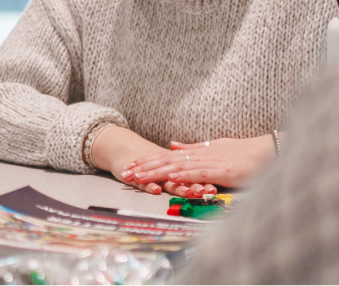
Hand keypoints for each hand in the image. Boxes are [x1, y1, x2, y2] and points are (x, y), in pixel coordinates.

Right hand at [89, 127, 216, 195]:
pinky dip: (149, 185)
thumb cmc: (145, 159)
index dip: (204, 179)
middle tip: (208, 191)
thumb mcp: (167, 163)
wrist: (119, 146)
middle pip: (182, 176)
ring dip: (176, 186)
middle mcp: (164, 168)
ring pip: (164, 179)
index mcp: (174, 165)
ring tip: (189, 192)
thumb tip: (202, 175)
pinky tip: (156, 189)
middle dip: (195, 184)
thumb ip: (183, 167)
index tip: (218, 185)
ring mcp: (150, 172)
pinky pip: (142, 181)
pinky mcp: (135, 176)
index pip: (192, 172)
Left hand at [123, 136, 275, 188]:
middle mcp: (200, 155)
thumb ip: (193, 147)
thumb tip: (172, 144)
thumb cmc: (245, 153)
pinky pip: (198, 173)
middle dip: (144, 167)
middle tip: (125, 173)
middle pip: (166, 160)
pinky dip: (182, 175)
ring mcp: (210, 162)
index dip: (148, 161)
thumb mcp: (215, 147)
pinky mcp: (221, 171)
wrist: (268, 150)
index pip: (167, 156)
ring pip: (177, 166)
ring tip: (138, 177)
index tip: (131, 166)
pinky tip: (168, 178)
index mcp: (197, 152)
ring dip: (156, 172)